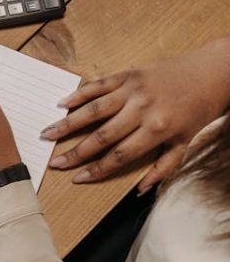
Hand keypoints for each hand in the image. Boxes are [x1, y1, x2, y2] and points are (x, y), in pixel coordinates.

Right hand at [41, 38, 229, 191]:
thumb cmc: (200, 108)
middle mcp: (143, 109)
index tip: (78, 179)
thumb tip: (141, 190)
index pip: (120, 155)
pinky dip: (79, 94)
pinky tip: (62, 104)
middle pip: (102, 136)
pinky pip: (99, 85)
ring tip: (48, 134)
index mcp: (158, 129)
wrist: (214, 71)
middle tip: (55, 162)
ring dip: (68, 123)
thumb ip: (163, 167)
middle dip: (76, 152)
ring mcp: (133, 90)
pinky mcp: (129, 74)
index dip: (97, 169)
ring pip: (94, 110)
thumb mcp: (187, 142)